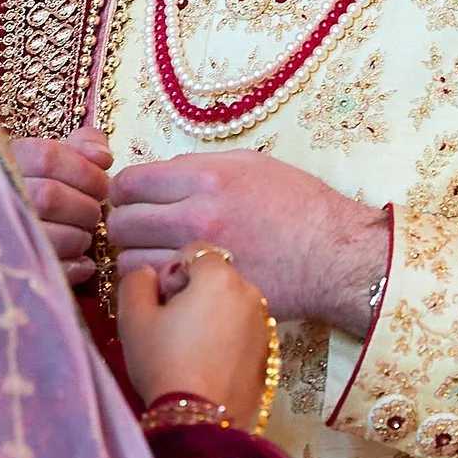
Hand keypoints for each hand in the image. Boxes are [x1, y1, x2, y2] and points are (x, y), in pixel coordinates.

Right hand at [9, 127, 113, 284]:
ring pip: (51, 234)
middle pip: (50, 196)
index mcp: (7, 162)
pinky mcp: (14, 270)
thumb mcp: (52, 156)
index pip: (47, 158)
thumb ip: (81, 146)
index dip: (85, 171)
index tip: (100, 183)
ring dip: (80, 236)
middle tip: (93, 211)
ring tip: (82, 234)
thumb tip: (102, 157)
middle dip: (86, 206)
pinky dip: (76, 266)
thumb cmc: (36, 186)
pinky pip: (52, 270)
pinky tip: (80, 259)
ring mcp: (2, 234)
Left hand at [107, 150, 389, 337]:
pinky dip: (155, 286)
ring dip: (134, 259)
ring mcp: (199, 258)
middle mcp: (195, 215)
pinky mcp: (207, 293)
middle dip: (123, 225)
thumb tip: (161, 176)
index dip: (125, 192)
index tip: (133, 199)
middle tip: (139, 230)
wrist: (336, 256)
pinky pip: (156, 290)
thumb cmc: (300, 206)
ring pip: (128, 262)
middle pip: (120, 223)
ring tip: (154, 257)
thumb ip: (200, 166)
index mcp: (205, 177)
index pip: (130, 182)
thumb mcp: (252, 165)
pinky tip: (172, 280)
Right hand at [118, 246, 270, 418]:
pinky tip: (208, 364)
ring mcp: (264, 324)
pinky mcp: (269, 351)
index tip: (162, 303)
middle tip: (171, 327)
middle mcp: (250, 292)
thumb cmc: (164, 363)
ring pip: (230, 305)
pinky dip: (226, 338)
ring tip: (189, 349)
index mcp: (220, 277)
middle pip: (215, 278)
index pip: (195, 252)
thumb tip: (147, 273)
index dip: (173, 273)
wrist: (200, 419)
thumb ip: (136, 282)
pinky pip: (242, 331)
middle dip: (192, 293)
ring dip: (210, 315)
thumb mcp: (133, 319)